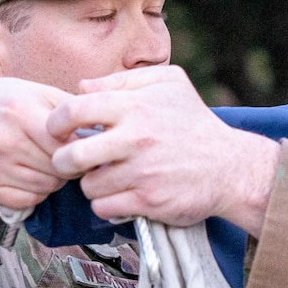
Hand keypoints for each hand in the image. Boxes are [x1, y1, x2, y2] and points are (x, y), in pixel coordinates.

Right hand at [0, 77, 71, 212]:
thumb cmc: (11, 102)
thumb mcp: (41, 93)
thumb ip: (74, 112)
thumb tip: (105, 134)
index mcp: (20, 112)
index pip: (66, 148)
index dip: (78, 150)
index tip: (77, 145)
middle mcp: (2, 140)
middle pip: (58, 170)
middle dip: (66, 166)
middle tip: (60, 155)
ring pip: (46, 187)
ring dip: (53, 179)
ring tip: (43, 162)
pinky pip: (28, 200)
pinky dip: (35, 192)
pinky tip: (28, 173)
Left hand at [48, 66, 279, 234]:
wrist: (231, 168)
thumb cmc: (195, 122)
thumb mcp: (169, 84)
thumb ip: (123, 80)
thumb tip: (82, 87)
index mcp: (136, 107)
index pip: (73, 111)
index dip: (56, 122)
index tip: (58, 131)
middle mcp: (137, 139)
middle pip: (71, 155)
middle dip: (63, 161)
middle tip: (72, 162)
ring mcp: (143, 173)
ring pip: (88, 185)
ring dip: (92, 184)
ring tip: (107, 178)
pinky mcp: (149, 202)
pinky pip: (104, 207)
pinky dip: (107, 204)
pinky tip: (120, 195)